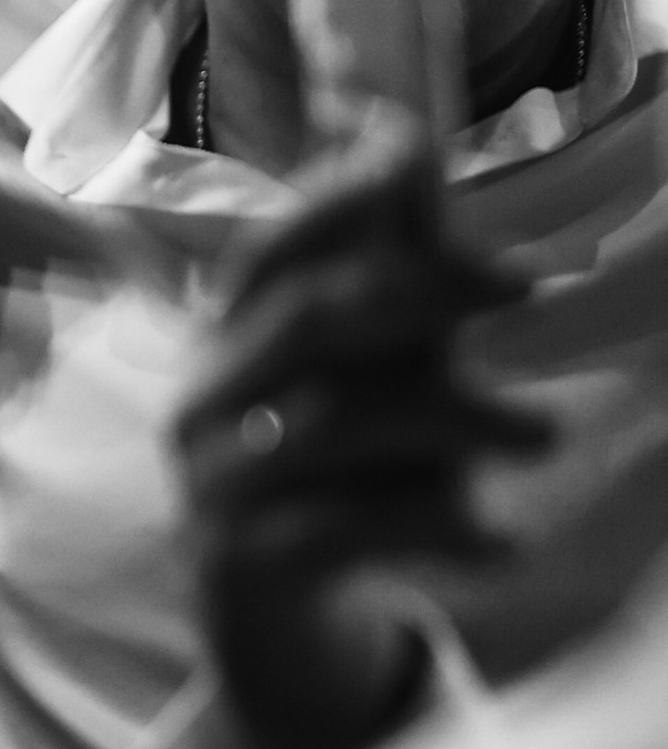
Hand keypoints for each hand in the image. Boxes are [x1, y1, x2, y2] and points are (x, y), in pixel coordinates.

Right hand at [176, 120, 547, 748]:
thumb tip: (403, 131)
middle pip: (308, 316)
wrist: (265, 617)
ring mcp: (212, 480)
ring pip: (335, 420)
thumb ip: (391, 264)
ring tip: (546, 433)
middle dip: (425, 290)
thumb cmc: (329, 466)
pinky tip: (508, 542)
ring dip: (458, 417)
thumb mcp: (369, 363)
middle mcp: (203, 397)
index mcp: (225, 334)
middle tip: (533, 287)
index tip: (426, 161)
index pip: (273, 244)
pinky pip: (348, 529)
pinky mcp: (242, 560)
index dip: (345, 193)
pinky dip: (439, 529)